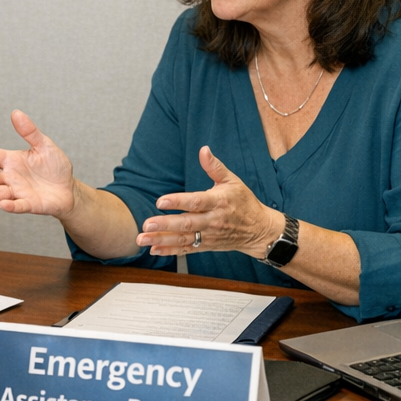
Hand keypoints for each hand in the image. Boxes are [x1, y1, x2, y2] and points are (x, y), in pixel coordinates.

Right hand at [0, 110, 75, 217]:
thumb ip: (29, 132)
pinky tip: (3, 204)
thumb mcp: (44, 145)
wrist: (69, 190)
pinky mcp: (28, 205)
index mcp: (11, 161)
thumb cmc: (55, 167)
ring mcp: (17, 192)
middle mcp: (10, 177)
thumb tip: (16, 113)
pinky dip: (10, 205)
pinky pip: (18, 205)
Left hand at [137, 146, 283, 257]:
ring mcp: (209, 235)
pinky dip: (170, 251)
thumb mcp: (233, 181)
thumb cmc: (244, 202)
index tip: (160, 201)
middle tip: (146, 224)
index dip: (178, 201)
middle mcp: (212, 221)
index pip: (196, 202)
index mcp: (218, 202)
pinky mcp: (206, 245)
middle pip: (187, 223)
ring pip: (183, 239)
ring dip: (162, 240)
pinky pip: (186, 250)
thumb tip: (203, 149)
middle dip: (165, 224)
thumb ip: (215, 167)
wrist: (259, 230)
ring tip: (142, 239)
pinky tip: (153, 250)